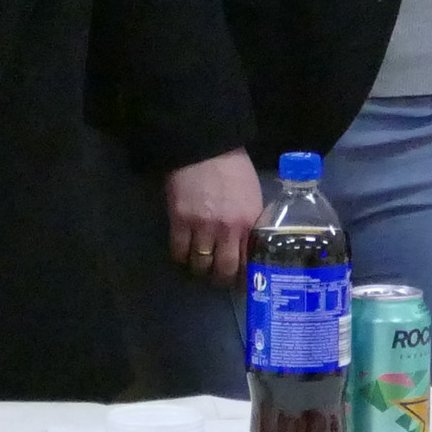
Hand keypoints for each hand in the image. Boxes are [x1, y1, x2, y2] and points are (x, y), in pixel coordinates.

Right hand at [162, 150, 258, 289]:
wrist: (206, 147)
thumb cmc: (234, 169)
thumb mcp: (252, 197)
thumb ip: (250, 222)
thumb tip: (247, 246)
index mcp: (250, 223)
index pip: (248, 262)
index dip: (243, 278)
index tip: (239, 283)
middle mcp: (228, 230)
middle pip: (223, 270)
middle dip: (220, 279)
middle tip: (216, 279)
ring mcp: (203, 226)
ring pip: (200, 265)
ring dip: (199, 270)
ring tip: (199, 267)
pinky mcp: (180, 220)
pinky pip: (179, 251)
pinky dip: (181, 258)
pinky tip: (183, 255)